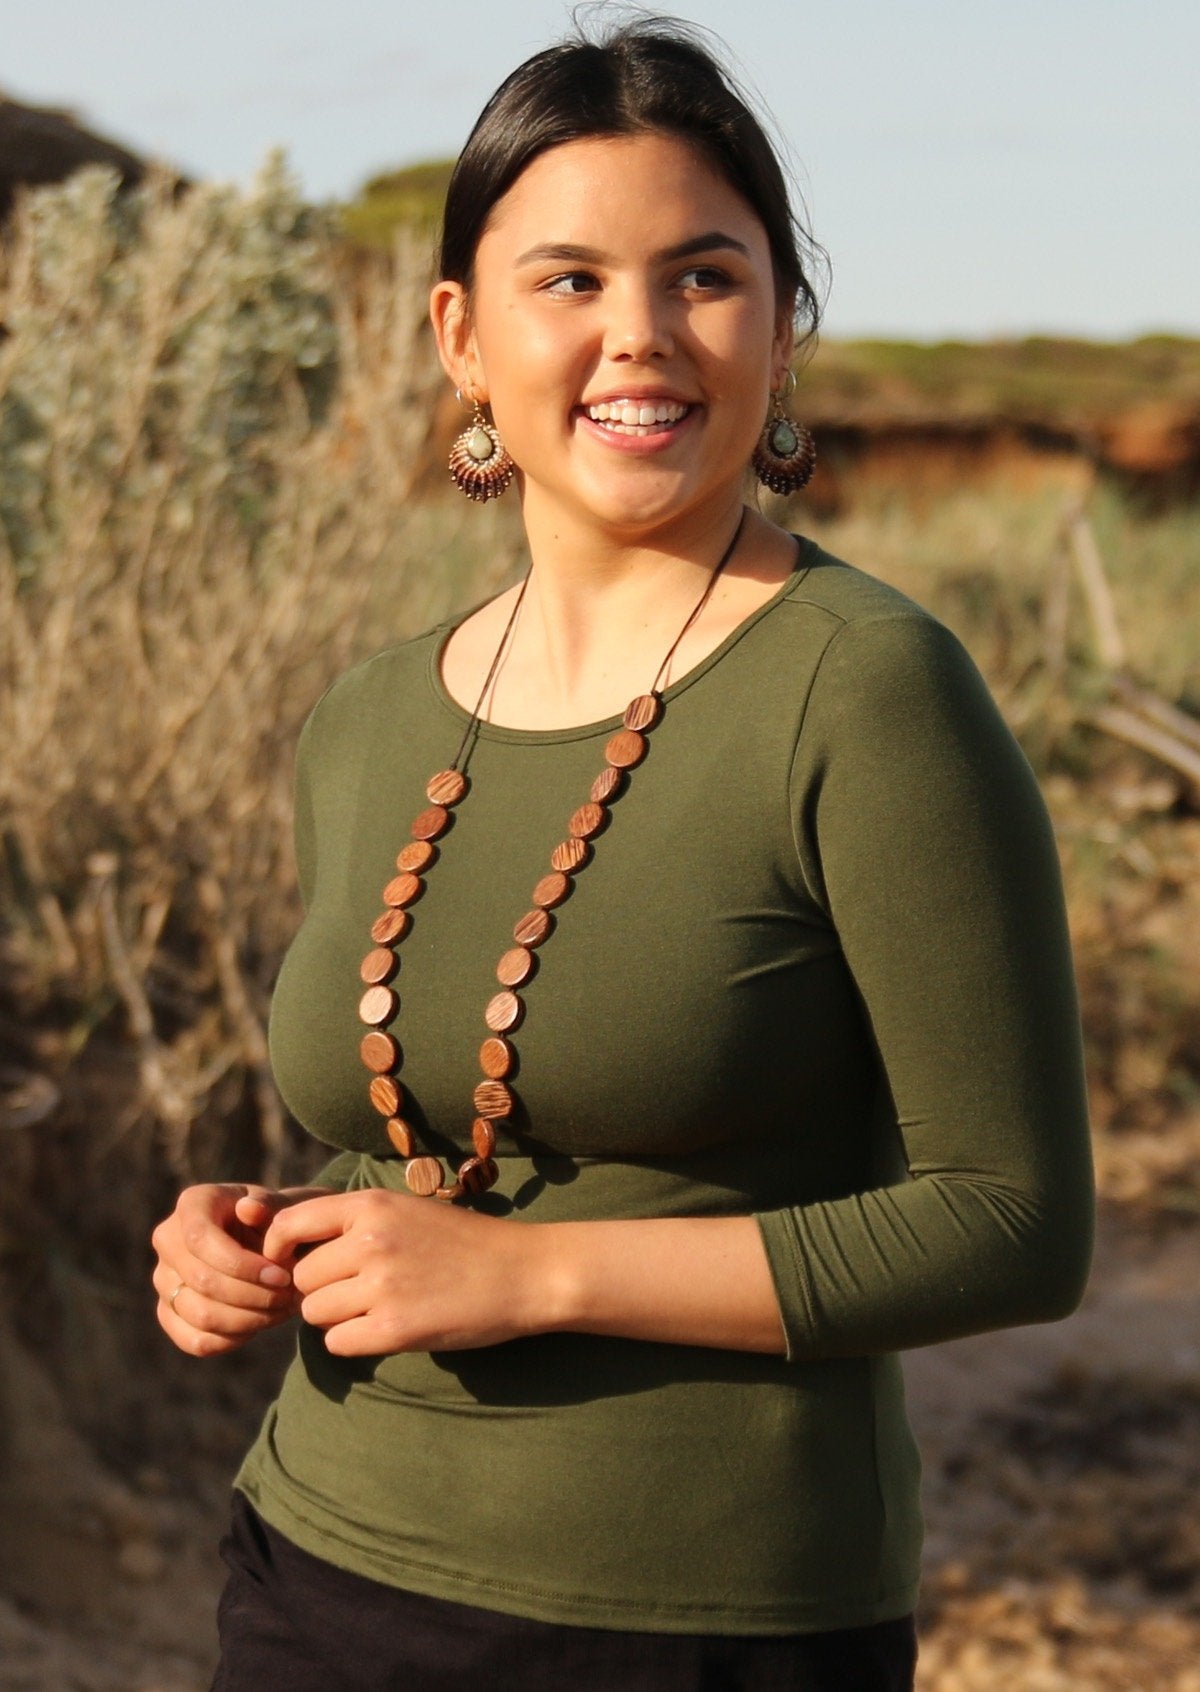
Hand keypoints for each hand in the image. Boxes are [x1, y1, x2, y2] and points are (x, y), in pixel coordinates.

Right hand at [151, 1183, 318, 1356]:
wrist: (267, 1241)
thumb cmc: (275, 1219)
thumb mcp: (279, 1205)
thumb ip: (269, 1206)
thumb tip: (248, 1209)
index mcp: (192, 1204)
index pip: (201, 1240)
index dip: (242, 1265)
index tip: (283, 1277)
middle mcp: (167, 1239)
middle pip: (202, 1282)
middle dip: (254, 1296)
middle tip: (291, 1298)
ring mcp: (163, 1278)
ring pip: (201, 1315)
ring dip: (249, 1320)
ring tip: (282, 1311)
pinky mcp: (168, 1312)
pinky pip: (195, 1340)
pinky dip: (232, 1339)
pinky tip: (259, 1325)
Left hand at [261, 1188, 551, 1356]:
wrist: (523, 1272)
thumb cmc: (464, 1242)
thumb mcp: (406, 1212)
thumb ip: (355, 1223)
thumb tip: (293, 1253)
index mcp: (371, 1205)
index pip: (289, 1225)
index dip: (279, 1250)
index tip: (290, 1264)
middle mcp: (370, 1241)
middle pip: (300, 1278)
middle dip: (319, 1290)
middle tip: (355, 1292)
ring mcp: (382, 1285)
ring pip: (314, 1312)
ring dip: (336, 1317)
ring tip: (375, 1308)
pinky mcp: (394, 1328)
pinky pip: (338, 1342)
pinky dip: (353, 1341)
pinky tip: (384, 1329)